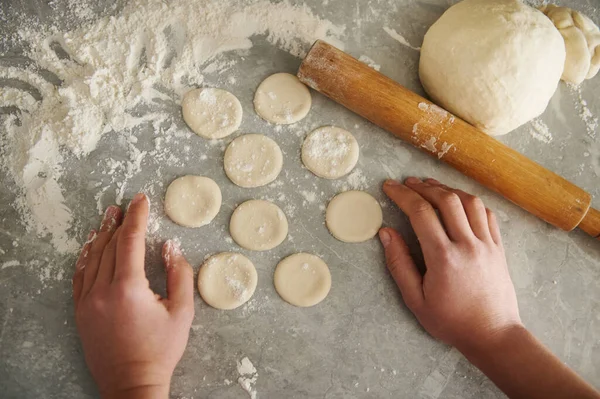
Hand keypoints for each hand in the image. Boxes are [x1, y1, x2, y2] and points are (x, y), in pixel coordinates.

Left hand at [72, 193, 194, 398]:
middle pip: (109, 245)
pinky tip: (91, 246)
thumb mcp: (182, 312)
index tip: (141, 200)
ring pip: (92, 258)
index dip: (137, 216)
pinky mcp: (81, 311)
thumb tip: (170, 247)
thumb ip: (180, 274)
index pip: (130, 240)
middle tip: (125, 204)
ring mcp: (88, 301)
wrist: (132, 383)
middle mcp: (103, 291)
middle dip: (119, 222)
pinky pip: (80, 276)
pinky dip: (86, 257)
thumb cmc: (161, 350)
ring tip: (108, 217)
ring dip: (101, 235)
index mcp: (129, 288)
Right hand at [379, 178, 521, 350]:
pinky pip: (487, 214)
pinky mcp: (499, 248)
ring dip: (447, 189)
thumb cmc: (451, 321)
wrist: (493, 335)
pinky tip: (458, 202)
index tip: (389, 187)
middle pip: (445, 200)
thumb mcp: (415, 299)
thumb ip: (399, 264)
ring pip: (469, 201)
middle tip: (407, 183)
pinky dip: (470, 202)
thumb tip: (386, 233)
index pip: (420, 213)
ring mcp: (487, 244)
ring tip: (431, 186)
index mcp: (443, 257)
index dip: (402, 195)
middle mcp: (467, 245)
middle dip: (423, 186)